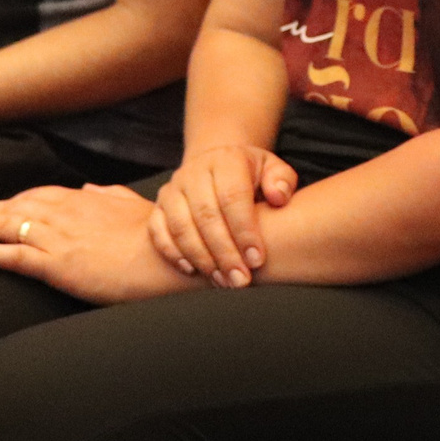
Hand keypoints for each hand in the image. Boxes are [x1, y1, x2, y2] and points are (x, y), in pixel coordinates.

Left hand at [0, 182, 201, 304]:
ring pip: (6, 226)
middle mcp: (66, 212)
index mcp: (85, 200)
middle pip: (14, 207)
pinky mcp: (56, 264)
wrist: (173, 259)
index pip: (38, 196)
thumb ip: (111, 195)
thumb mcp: (136, 207)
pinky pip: (11, 256)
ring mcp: (59, 237)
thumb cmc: (161, 237)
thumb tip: (92, 188)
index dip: (13, 202)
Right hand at [150, 143, 297, 285]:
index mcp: (226, 160)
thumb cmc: (250, 177)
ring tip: (222, 280)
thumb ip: (282, 181)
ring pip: (181, 226)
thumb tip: (278, 197)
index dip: (244, 231)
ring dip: (202, 258)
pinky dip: (173, 253)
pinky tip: (193, 271)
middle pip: (206, 215)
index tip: (257, 260)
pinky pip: (158, 231)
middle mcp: (194, 172)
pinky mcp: (158, 206)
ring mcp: (173, 189)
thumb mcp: (272, 170)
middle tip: (240, 280)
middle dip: (224, 253)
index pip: (233, 196)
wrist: (217, 170)